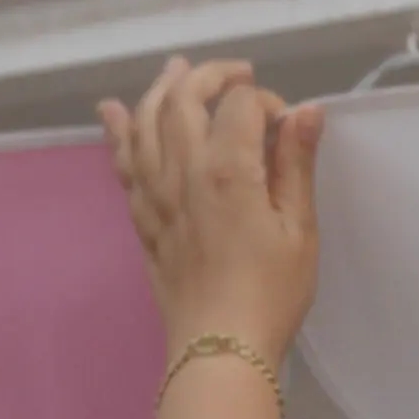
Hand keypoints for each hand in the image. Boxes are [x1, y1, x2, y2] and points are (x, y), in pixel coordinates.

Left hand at [99, 58, 326, 356]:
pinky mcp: (142, 217)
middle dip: (207, 76)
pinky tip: (113, 112)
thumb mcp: (300, 229)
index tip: (287, 126)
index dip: (266, 102)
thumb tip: (306, 110)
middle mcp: (183, 172)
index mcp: (229, 171)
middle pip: (182, 100)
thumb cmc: (271, 294)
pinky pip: (123, 163)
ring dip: (159, 89)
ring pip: (144, 123)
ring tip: (175, 70)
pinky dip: (118, 132)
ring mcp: (155, 194)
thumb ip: (296, 165)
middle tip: (236, 73)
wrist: (219, 347)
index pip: (241, 106)